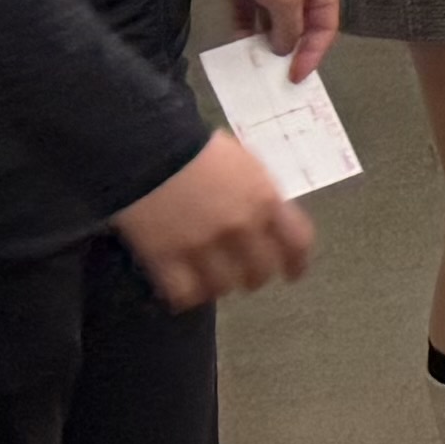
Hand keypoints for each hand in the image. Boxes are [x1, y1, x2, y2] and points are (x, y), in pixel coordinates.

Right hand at [112, 134, 315, 308]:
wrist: (148, 148)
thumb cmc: (197, 149)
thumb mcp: (245, 164)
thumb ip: (261, 194)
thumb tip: (269, 218)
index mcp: (265, 200)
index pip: (297, 242)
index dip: (296, 264)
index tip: (292, 275)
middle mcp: (241, 228)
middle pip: (260, 271)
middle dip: (254, 277)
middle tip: (243, 277)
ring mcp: (203, 246)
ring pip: (224, 286)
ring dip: (220, 286)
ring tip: (210, 281)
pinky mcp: (165, 257)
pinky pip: (184, 293)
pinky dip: (187, 296)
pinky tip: (182, 291)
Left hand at [227, 0, 342, 81]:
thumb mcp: (288, 1)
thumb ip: (290, 30)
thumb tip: (283, 50)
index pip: (325, 28)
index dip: (313, 53)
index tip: (297, 75)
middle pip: (300, 27)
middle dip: (289, 50)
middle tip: (278, 74)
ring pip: (274, 23)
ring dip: (266, 43)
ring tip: (257, 64)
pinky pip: (251, 16)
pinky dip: (247, 31)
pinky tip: (240, 47)